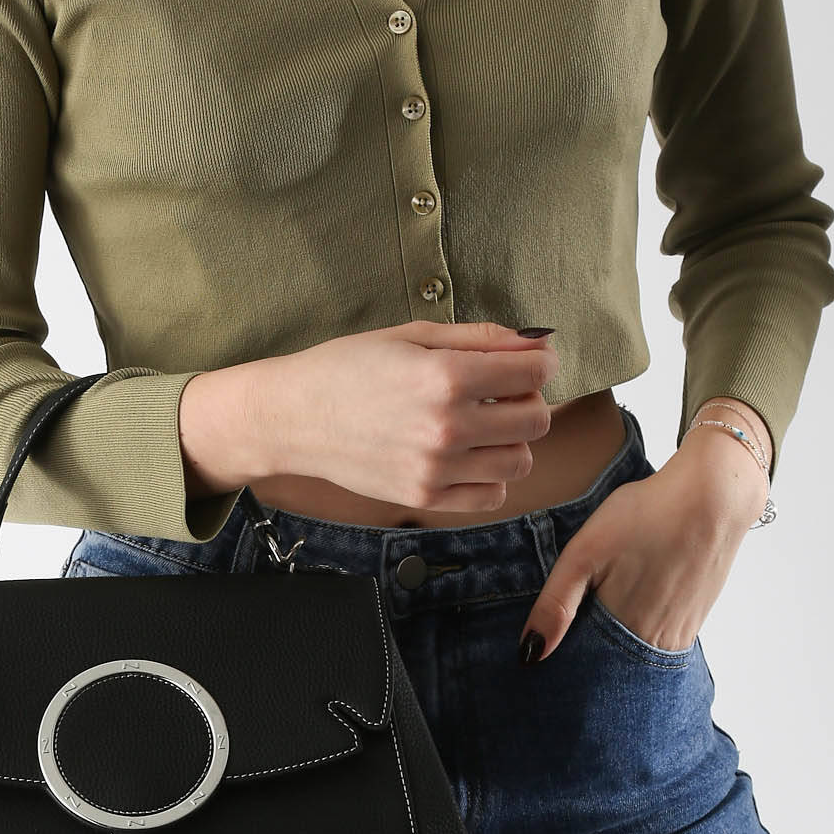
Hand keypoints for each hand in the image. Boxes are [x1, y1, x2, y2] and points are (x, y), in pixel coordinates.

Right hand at [208, 319, 559, 512]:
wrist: (293, 417)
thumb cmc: (348, 367)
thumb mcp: (411, 336)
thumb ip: (479, 338)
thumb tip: (536, 341)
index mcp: (446, 377)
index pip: (535, 372)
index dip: (540, 360)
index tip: (529, 360)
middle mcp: (447, 427)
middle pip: (537, 419)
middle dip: (529, 399)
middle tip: (502, 391)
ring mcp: (437, 468)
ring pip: (521, 460)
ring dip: (512, 439)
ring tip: (482, 424)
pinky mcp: (425, 498)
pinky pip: (492, 495)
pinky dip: (491, 476)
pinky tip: (467, 455)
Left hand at [519, 426, 767, 659]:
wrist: (714, 498)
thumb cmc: (647, 516)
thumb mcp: (585, 552)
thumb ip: (556, 603)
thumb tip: (531, 653)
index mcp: (623, 632)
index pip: (582, 669)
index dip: (561, 660)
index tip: (548, 647)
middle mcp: (654, 646)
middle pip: (608, 668)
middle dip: (586, 658)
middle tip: (576, 621)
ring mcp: (677, 637)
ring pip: (632, 659)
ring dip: (611, 648)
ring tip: (602, 611)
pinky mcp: (693, 623)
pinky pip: (655, 644)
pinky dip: (636, 634)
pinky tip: (630, 604)